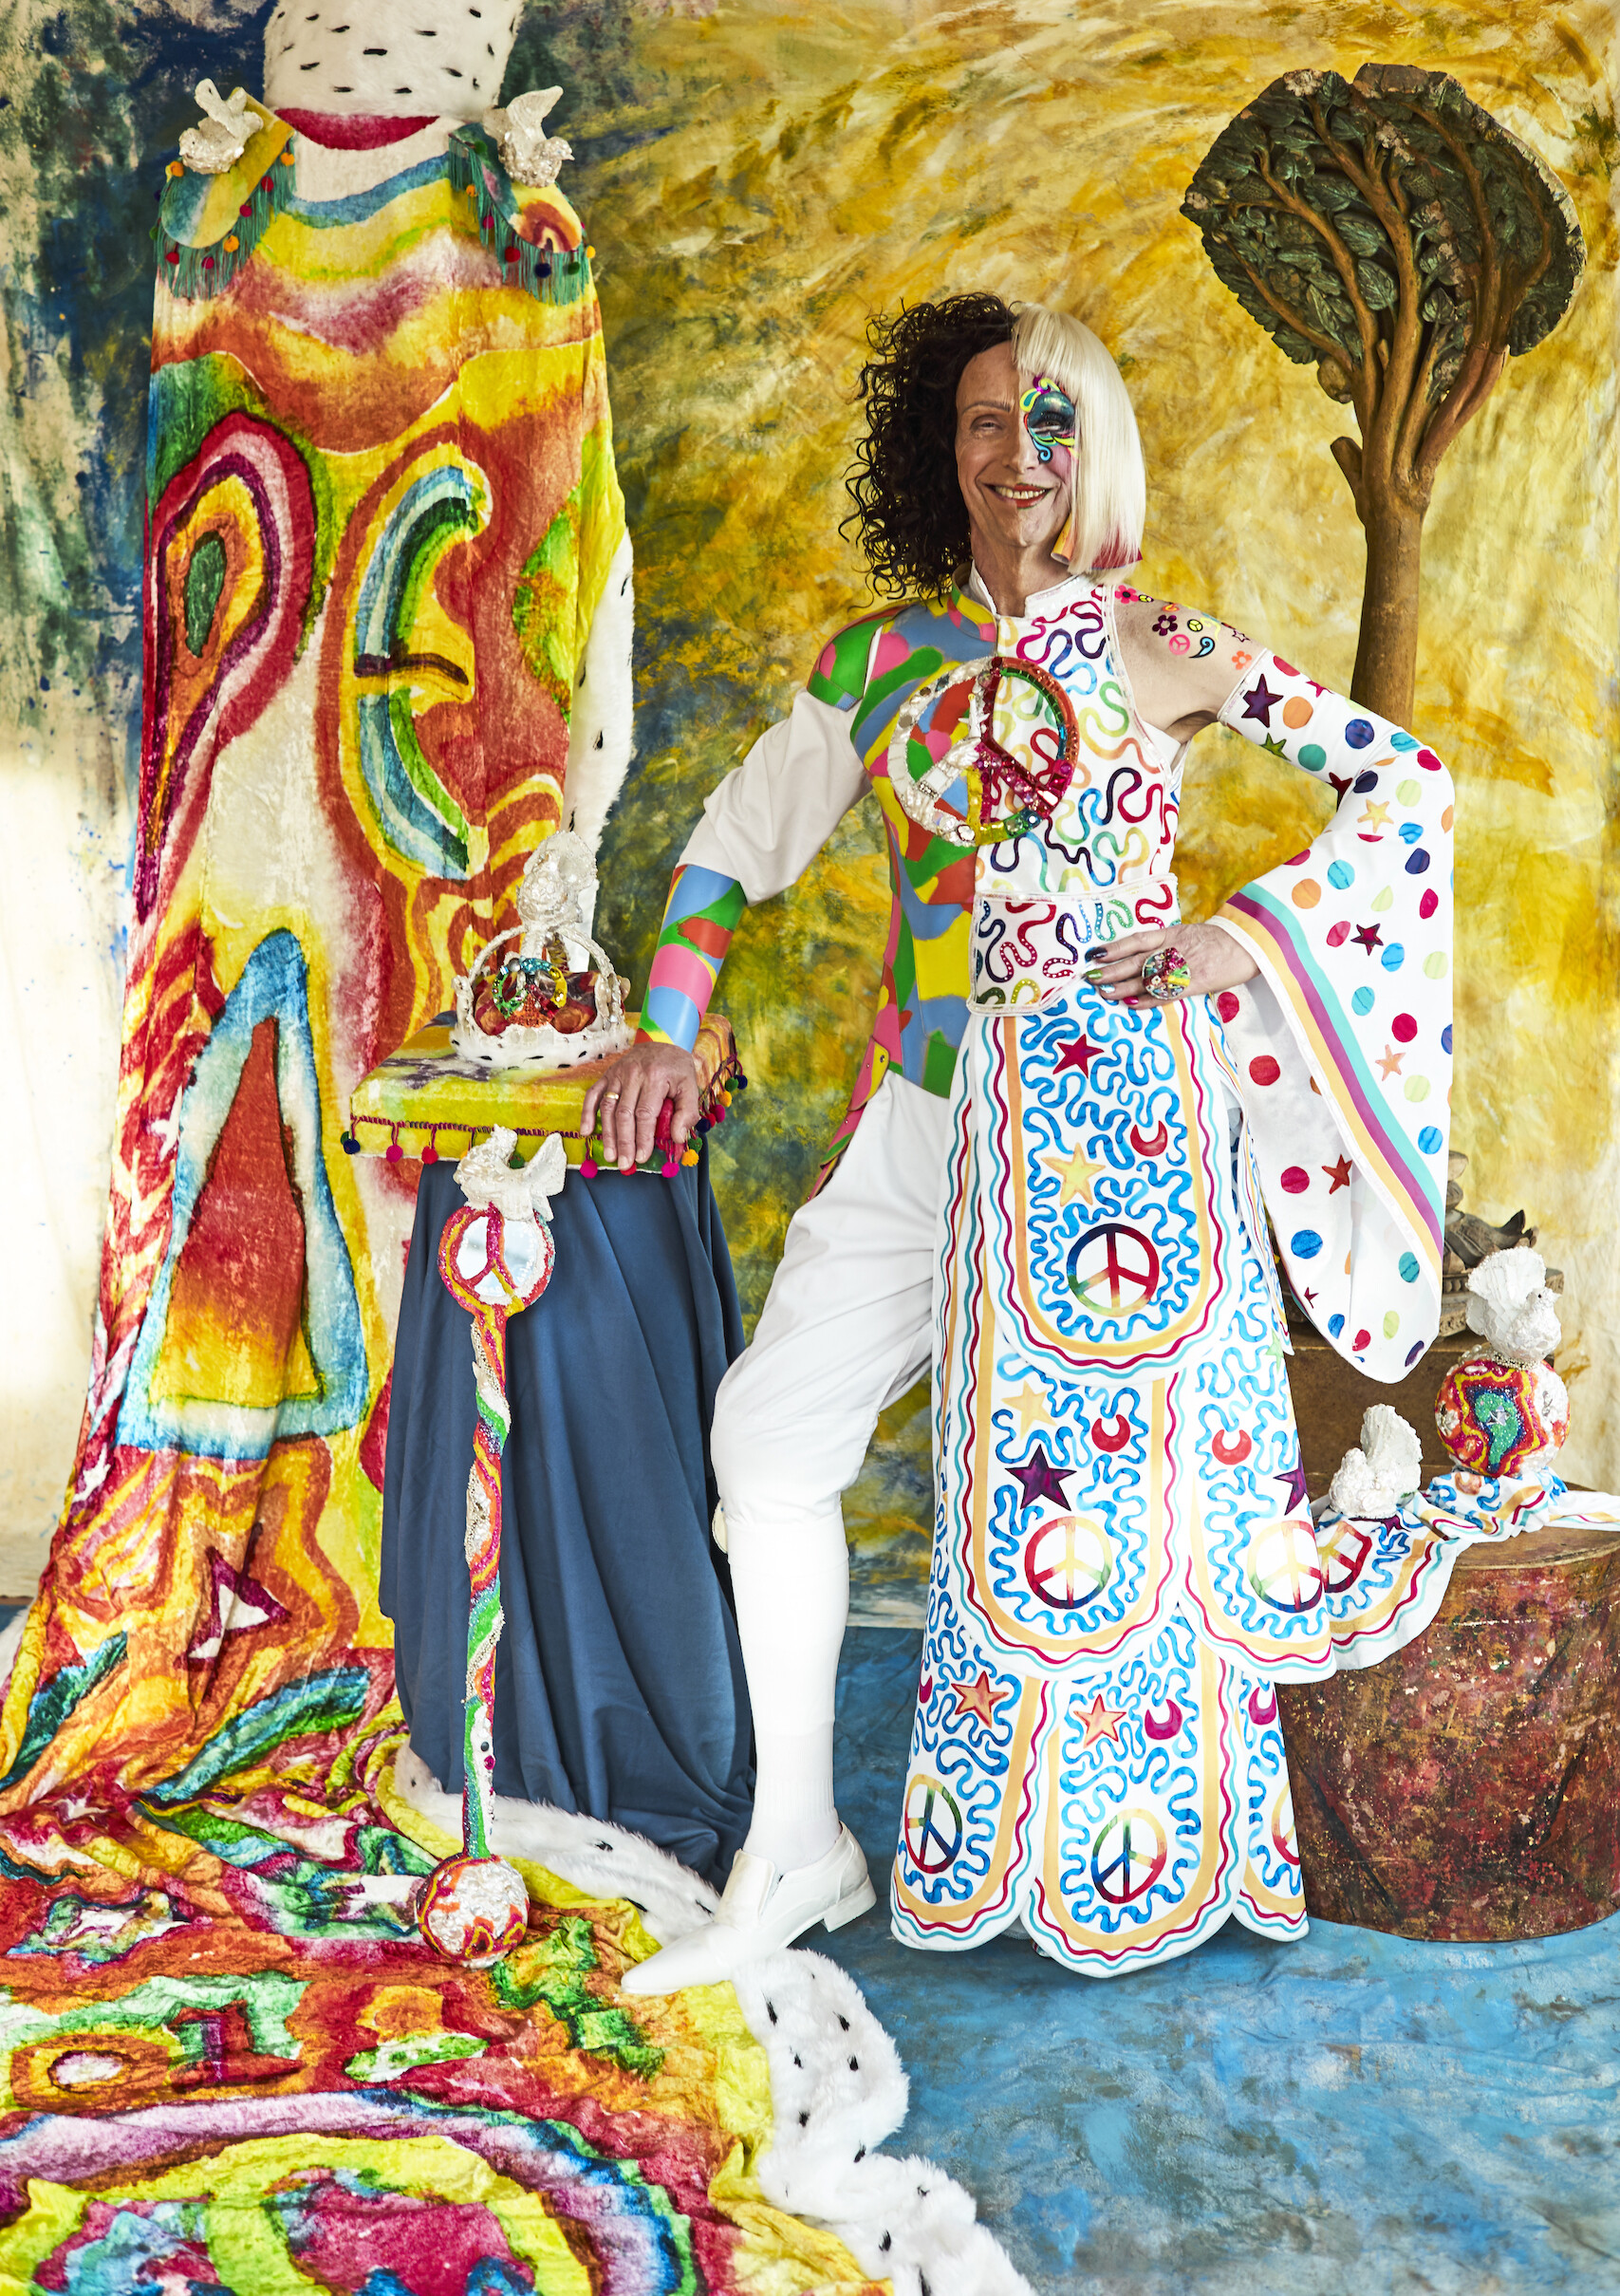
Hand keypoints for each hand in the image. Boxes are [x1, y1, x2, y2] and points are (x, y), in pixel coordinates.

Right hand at [580, 1041, 701, 1171]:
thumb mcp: (690, 1085)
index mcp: (655, 1078)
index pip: (645, 1113)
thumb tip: (677, 1138)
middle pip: (624, 1114)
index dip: (642, 1137)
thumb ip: (687, 1112)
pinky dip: (587, 1113)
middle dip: (624, 1142)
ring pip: (608, 1108)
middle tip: (624, 1164)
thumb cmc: (677, 1068)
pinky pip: (593, 1094)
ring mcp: (617, 1074)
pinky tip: (586, 1131)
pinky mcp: (608, 1075)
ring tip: (610, 1155)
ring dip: (607, 1134)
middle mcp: (633, 1075)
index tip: (642, 1157)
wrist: (662, 1041)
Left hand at [1083, 921, 1257, 1004]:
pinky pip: (1166, 993)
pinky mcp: (1194, 983)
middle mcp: (1174, 949)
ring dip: (1123, 987)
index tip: (1093, 954)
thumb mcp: (1188, 933)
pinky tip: (1131, 1005)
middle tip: (1090, 977)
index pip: (1136, 939)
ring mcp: (1183, 966)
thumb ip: (1165, 943)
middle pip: (1136, 960)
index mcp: (1172, 933)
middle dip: (1111, 969)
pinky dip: (1148, 999)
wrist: (1248, 944)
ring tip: (1104, 993)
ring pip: (1147, 978)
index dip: (1114, 947)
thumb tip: (1141, 955)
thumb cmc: (1217, 940)